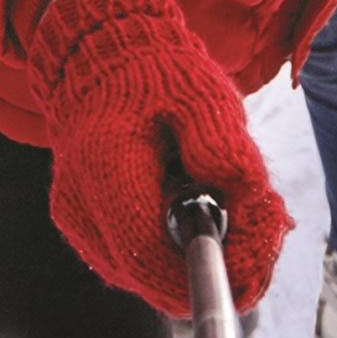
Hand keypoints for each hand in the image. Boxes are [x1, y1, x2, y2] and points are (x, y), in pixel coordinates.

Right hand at [24, 0, 286, 318]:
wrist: (104, 59)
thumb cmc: (155, 76)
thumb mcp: (201, 92)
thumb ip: (224, 145)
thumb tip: (250, 199)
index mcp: (103, 163)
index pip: (147, 254)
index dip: (206, 271)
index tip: (255, 261)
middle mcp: (79, 202)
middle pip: (147, 277)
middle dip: (210, 269)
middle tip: (259, 237)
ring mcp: (77, 219)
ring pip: (143, 278)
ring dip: (192, 263)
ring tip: (233, 215)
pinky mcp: (85, 227)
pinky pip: (135, 264)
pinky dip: (173, 253)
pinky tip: (202, 217)